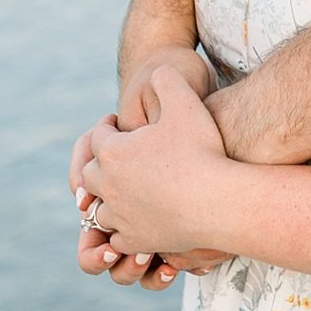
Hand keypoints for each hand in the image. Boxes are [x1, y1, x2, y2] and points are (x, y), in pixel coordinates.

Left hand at [80, 64, 231, 259]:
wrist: (218, 202)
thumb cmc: (202, 152)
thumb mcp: (186, 103)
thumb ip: (167, 79)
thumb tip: (159, 70)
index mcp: (113, 153)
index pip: (98, 136)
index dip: (108, 128)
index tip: (116, 125)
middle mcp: (109, 186)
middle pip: (91, 173)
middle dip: (102, 163)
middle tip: (117, 157)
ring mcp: (121, 216)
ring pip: (100, 207)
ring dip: (108, 198)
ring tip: (124, 191)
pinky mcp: (136, 240)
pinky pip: (116, 238)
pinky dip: (121, 229)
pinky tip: (136, 220)